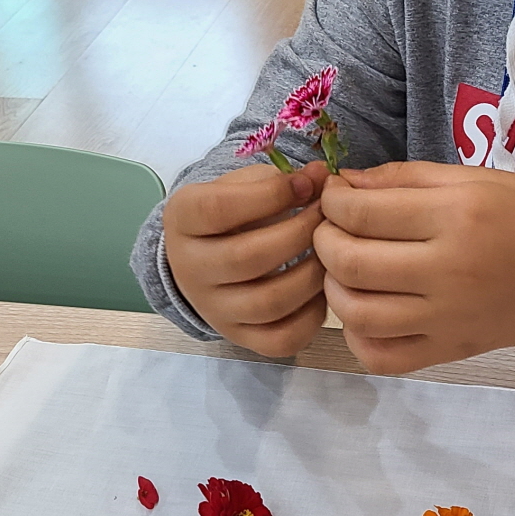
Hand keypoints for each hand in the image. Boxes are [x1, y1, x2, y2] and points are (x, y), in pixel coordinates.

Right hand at [162, 162, 330, 355]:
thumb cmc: (232, 213)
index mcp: (183, 219)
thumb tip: (322, 176)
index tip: (307, 184)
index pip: (218, 209)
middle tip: (329, 217)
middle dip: (300, 233)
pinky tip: (321, 288)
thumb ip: (282, 179)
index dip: (271, 195)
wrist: (207, 259)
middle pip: (247, 258)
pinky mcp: (240, 337)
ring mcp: (214, 309)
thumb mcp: (245, 185)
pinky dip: (313, 315)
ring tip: (331, 251)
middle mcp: (190, 269)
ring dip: (312, 273)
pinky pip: (281, 339)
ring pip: (268, 302)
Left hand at [313, 161, 514, 373]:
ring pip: (355, 313)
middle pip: (349, 262)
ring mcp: (448, 318)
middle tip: (332, 227)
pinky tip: (366, 309)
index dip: (332, 201)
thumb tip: (345, 184)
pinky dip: (358, 336)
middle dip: (323, 240)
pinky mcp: (451, 351)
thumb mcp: (478, 177)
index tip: (335, 194)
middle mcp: (449, 271)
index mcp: (458, 216)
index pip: (361, 213)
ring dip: (333, 287)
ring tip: (345, 267)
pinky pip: (383, 357)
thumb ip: (407, 177)